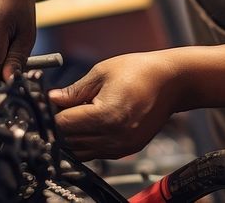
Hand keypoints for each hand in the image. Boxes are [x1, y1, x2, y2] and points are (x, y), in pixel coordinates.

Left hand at [49, 51, 182, 160]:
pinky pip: (98, 153)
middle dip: (63, 125)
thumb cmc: (140, 71)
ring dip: (75, 136)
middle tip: (65, 107)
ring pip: (82, 151)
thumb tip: (52, 99)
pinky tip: (94, 123)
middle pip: (70, 141)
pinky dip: (90, 142)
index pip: (63, 125)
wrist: (172, 82)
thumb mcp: (101, 73)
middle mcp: (114, 137)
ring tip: (80, 115)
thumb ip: (74, 91)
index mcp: (105, 116)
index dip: (54, 113)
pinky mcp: (128, 149)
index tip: (54, 102)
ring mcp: (122, 146)